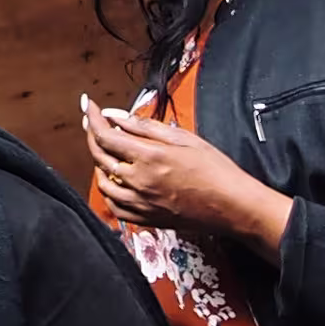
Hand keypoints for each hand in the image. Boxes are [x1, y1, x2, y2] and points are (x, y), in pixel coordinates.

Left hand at [80, 98, 285, 252]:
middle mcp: (140, 182)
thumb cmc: (217, 172)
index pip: (106, 134)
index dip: (93, 117)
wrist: (234, 206)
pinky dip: (108, 193)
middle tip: (93, 123)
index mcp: (149, 158)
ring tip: (104, 152)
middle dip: (92, 135)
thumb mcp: (184, 138)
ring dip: (98, 164)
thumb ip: (145, 126)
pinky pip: (115, 208)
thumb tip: (116, 116)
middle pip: (100, 156)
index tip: (90, 106)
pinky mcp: (147, 219)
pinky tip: (113, 183)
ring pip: (103, 183)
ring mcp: (141, 203)